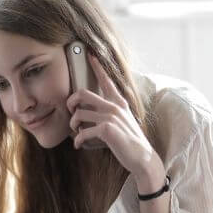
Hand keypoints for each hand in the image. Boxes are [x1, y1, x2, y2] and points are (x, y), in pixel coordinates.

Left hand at [66, 54, 162, 180]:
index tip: (90, 55)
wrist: (142, 157)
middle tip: (70, 110)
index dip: (97, 66)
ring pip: (79, 114)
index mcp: (119, 102)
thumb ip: (108, 114)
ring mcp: (111, 117)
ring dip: (73, 125)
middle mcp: (114, 106)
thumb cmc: (129, 141)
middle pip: (82, 93)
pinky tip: (78, 145)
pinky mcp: (107, 129)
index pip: (106, 80)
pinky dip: (78, 140)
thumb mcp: (123, 121)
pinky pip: (82, 132)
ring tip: (76, 133)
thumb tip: (87, 114)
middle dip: (71, 101)